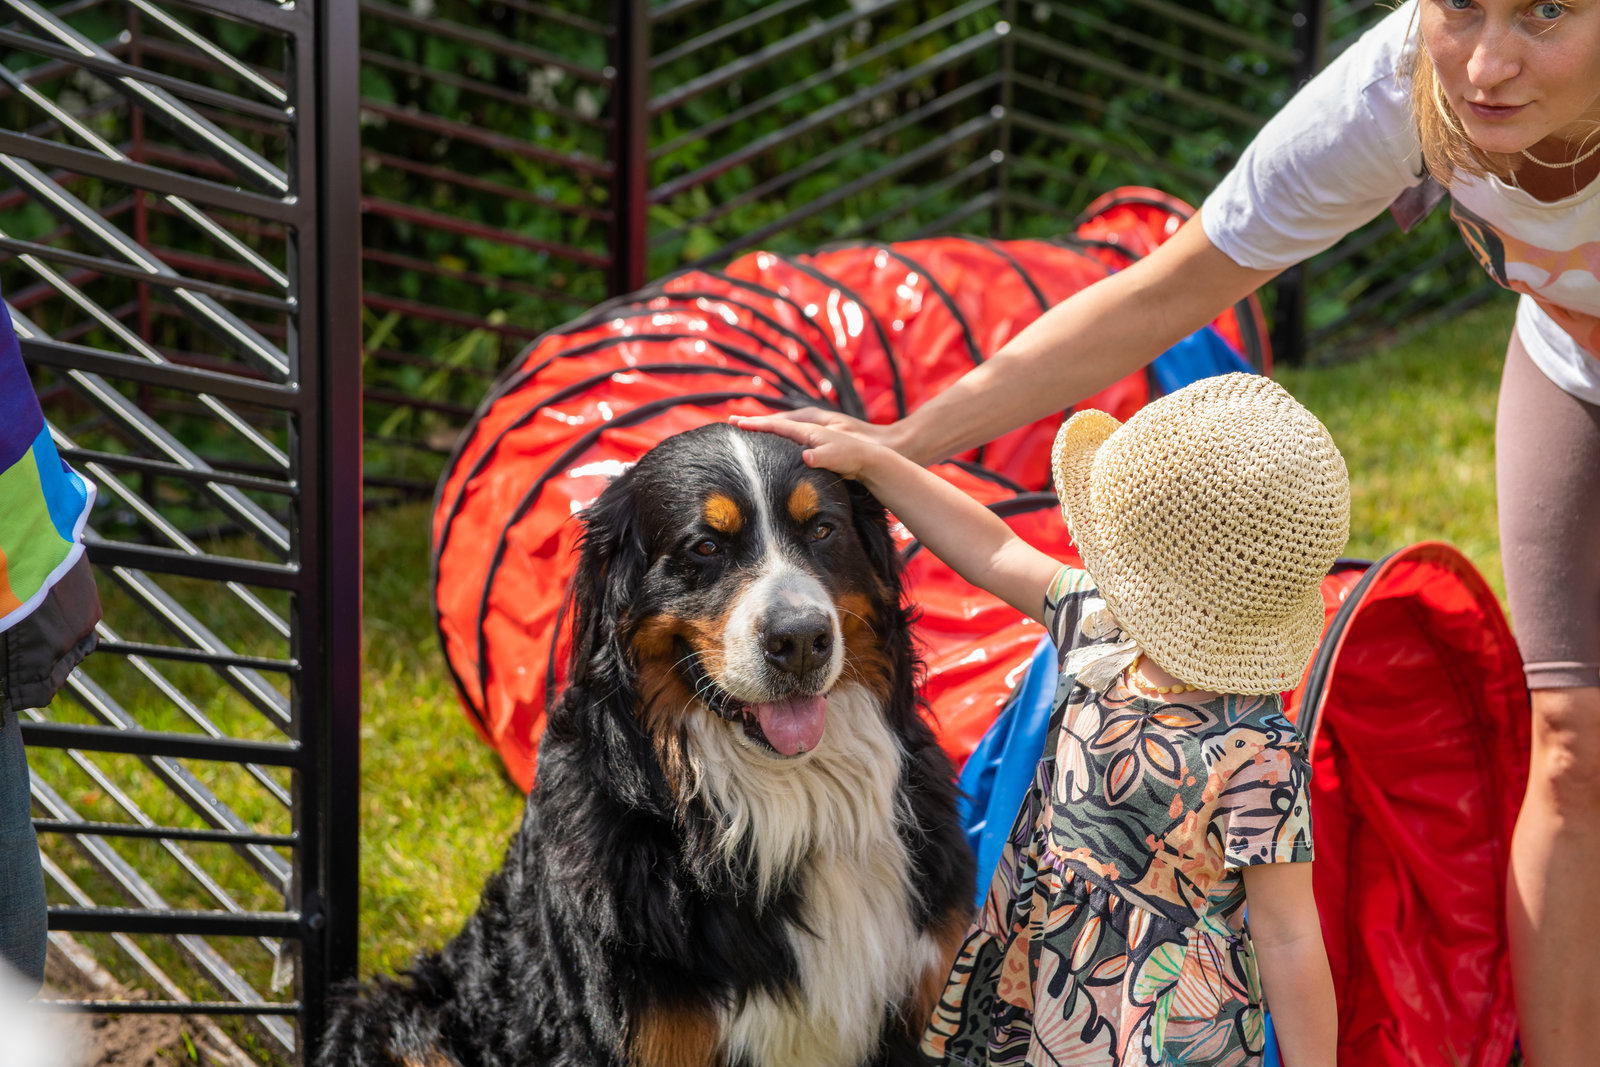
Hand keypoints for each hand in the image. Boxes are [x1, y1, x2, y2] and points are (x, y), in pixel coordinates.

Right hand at [730, 412, 893, 481]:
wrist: (875, 454)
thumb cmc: (856, 455)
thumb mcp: (839, 457)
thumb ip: (822, 457)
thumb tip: (805, 456)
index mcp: (810, 427)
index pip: (777, 425)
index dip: (756, 425)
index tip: (736, 423)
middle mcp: (810, 424)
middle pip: (776, 422)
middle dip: (755, 422)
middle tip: (732, 422)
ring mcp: (813, 430)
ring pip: (783, 427)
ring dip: (765, 427)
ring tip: (747, 429)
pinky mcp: (816, 439)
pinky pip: (790, 434)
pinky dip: (777, 434)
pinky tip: (773, 442)